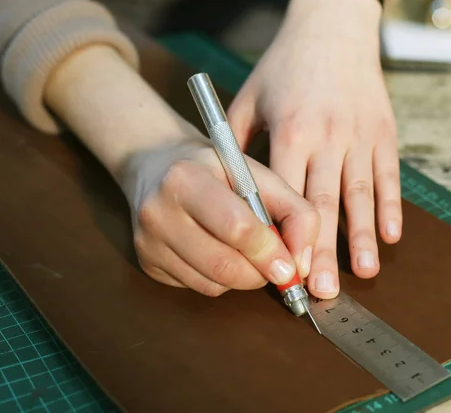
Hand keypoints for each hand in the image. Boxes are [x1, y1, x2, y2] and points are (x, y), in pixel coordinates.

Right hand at [119, 138, 319, 296]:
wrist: (155, 163)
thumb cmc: (214, 168)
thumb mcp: (256, 172)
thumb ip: (292, 210)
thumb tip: (303, 263)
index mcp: (186, 178)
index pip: (237, 228)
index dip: (270, 251)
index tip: (291, 265)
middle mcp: (158, 212)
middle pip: (224, 266)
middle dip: (260, 273)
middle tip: (277, 266)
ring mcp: (148, 242)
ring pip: (213, 284)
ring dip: (243, 278)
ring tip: (248, 252)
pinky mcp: (147, 264)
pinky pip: (198, 287)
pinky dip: (220, 279)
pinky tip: (220, 252)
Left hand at [227, 0, 401, 298]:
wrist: (333, 27)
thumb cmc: (284, 66)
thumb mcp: (249, 97)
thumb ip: (236, 143)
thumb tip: (227, 191)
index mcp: (290, 131)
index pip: (285, 195)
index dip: (284, 235)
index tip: (281, 269)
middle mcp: (327, 136)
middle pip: (324, 203)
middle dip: (323, 251)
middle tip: (322, 290)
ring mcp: (360, 135)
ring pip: (360, 194)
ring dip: (362, 237)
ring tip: (362, 273)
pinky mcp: (384, 132)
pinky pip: (388, 175)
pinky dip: (390, 207)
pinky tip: (390, 236)